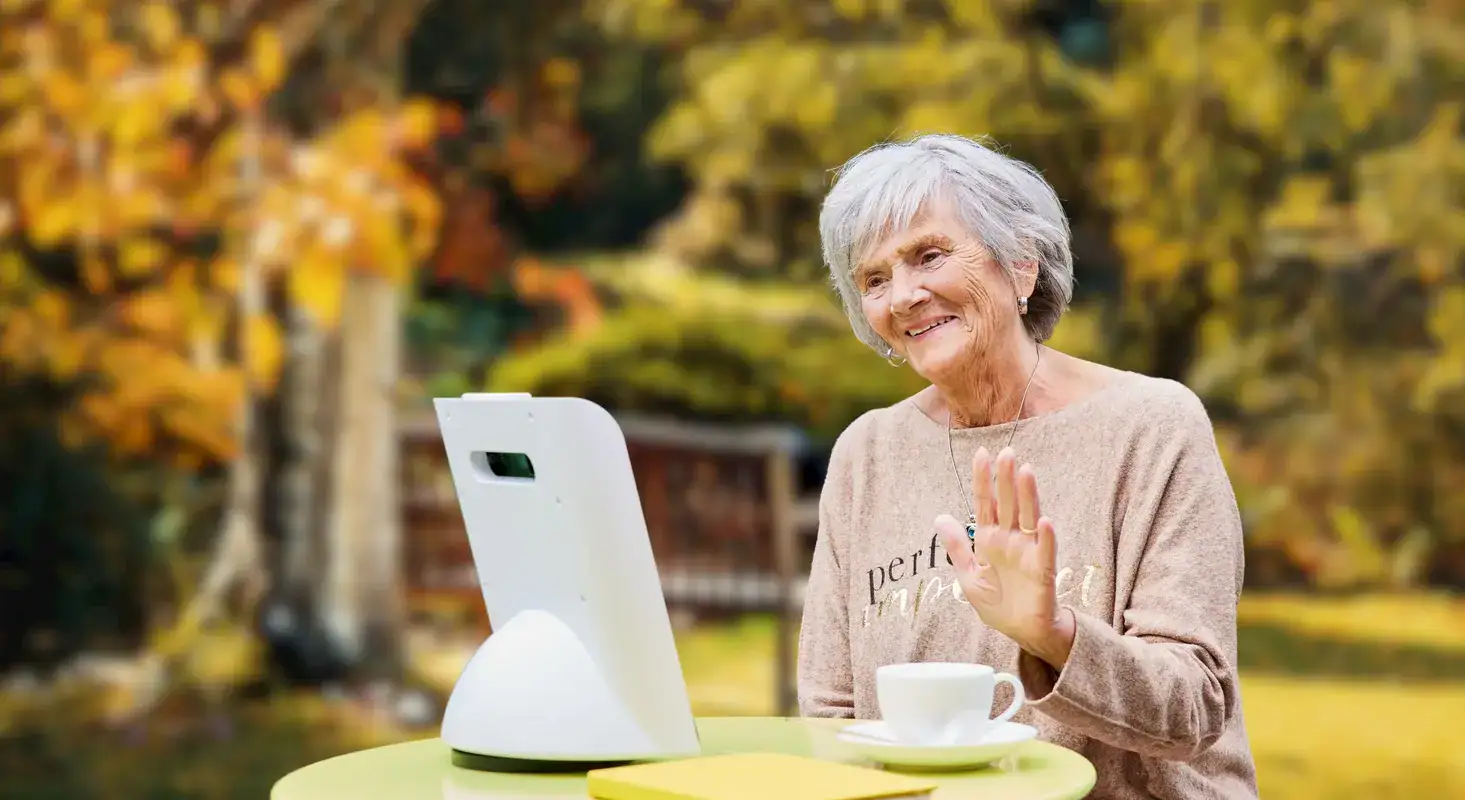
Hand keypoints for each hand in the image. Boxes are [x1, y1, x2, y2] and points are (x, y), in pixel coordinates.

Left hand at [936, 446, 1074, 667]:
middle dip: (1006, 479)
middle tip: (1006, 453)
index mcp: (989, 540)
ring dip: (1028, 496)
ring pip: (1029, 518)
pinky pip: (1045, 551)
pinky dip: (1046, 537)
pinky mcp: (1043, 571)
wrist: (1021, 631)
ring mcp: (1028, 553)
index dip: (984, 480)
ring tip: (1026, 471)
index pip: (985, 504)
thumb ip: (957, 546)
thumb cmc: (998, 603)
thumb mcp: (968, 575)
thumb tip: (940, 517)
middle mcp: (1010, 540)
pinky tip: (1046, 522)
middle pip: (1008, 504)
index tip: (982, 455)